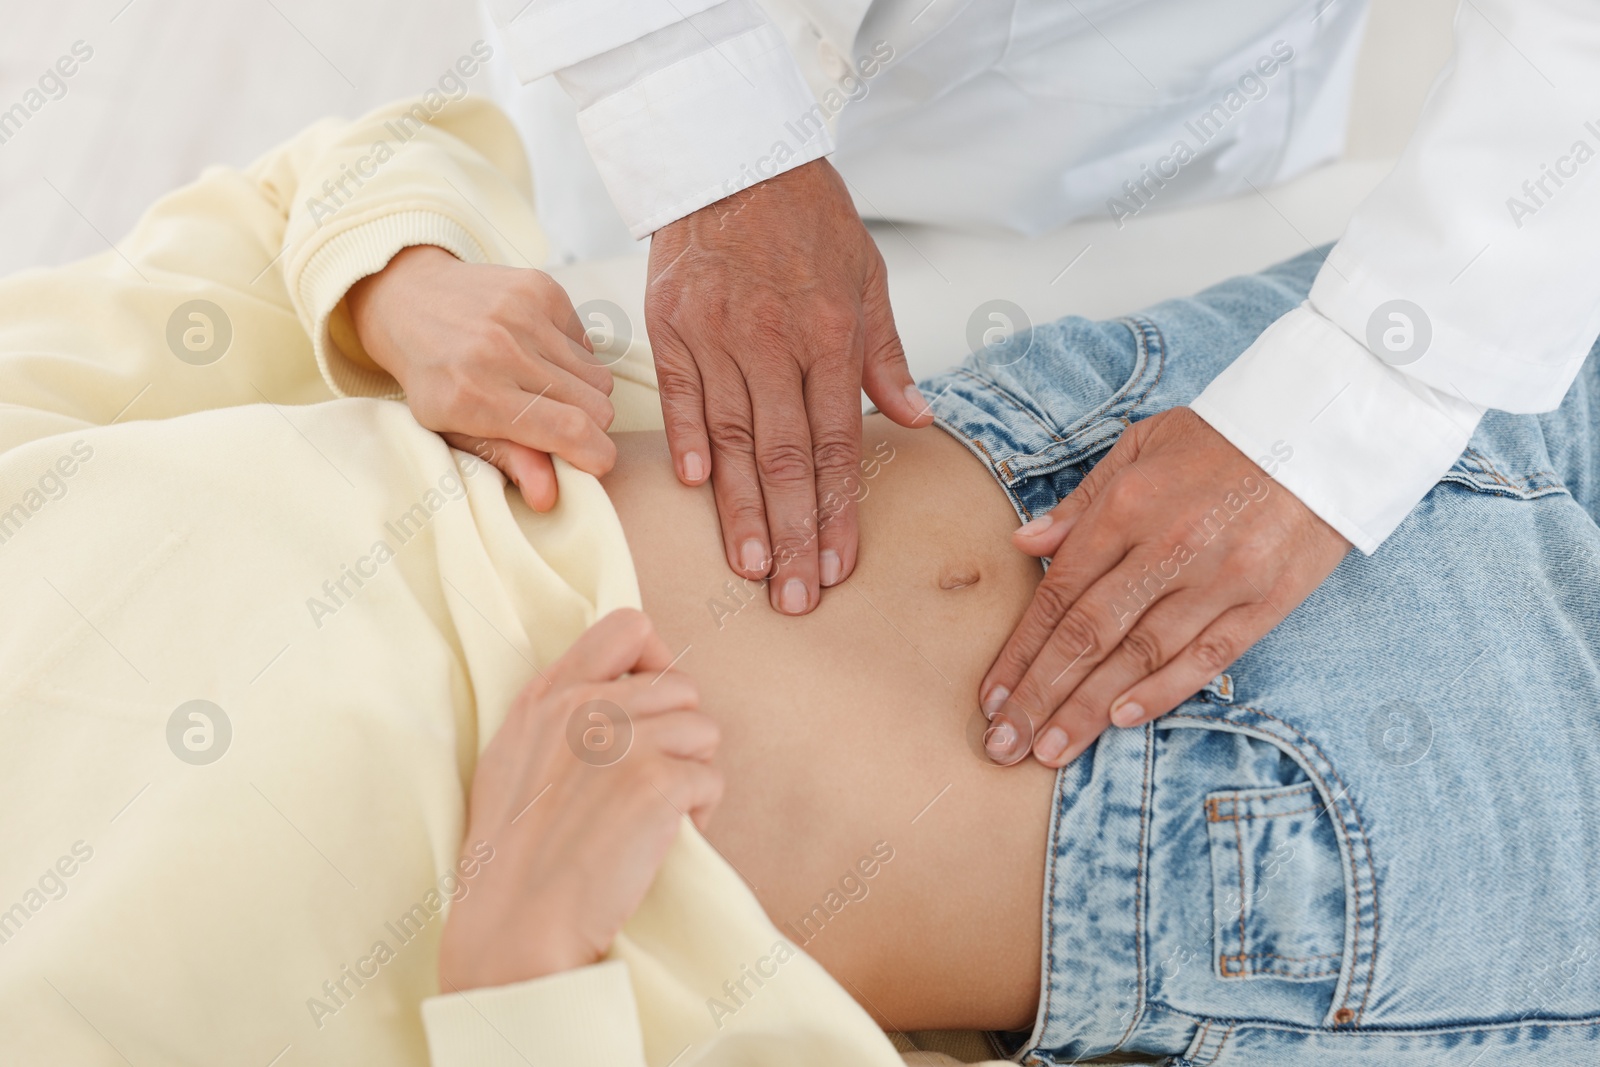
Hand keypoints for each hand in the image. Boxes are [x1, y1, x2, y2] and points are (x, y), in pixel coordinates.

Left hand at [347, 245, 616, 511]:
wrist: (408, 299)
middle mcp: (501, 349)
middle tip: (557, 422)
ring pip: (599, 376)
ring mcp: (523, 312)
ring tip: (544, 386)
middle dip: (587, 424)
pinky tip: (539, 353)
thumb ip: (507, 460)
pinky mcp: (541, 287)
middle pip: (596, 405)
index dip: (597, 455)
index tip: (597, 462)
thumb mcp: (454, 428)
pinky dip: (572, 356)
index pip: (569, 430)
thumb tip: (549, 497)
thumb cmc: (434, 376)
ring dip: (581, 391)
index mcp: (476, 395)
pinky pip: (589, 343)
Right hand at [436, 608, 721, 991]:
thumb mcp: (513, 754)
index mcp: (549, 694)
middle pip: (681, 685)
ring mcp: (621, 743)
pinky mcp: (655, 785)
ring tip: (656, 813)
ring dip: (692, 773)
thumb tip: (609, 683)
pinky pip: (713, 779)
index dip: (653, 662)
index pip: (629, 626)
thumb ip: (557, 709)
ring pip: (705, 730)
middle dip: (678, 733)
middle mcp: (584, 707)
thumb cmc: (512, 851)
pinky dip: (700, 813)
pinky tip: (663, 838)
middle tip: (651, 781)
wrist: (516, 923)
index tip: (649, 706)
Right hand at [646, 158, 930, 615]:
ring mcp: (715, 335)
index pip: (835, 444)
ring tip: (751, 570)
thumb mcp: (868, 277)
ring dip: (740, 512)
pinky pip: (681, 396)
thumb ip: (886, 356)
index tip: (839, 566)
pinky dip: (690, 445)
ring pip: (730, 440)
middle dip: (792, 535)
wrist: (732, 154)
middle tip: (796, 599)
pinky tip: (699, 493)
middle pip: (782, 457)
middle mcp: (771, 341)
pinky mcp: (670, 325)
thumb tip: (916, 421)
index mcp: (828, 334)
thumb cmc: (807, 218)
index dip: (837, 511)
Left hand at [980, 408, 1349, 767]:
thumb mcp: (1141, 446)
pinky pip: (1205, 658)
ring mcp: (1219, 578)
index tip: (991, 695)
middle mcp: (1168, 547)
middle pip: (1089, 635)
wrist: (1327, 429)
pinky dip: (1161, 693)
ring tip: (1051, 751)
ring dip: (1089, 710)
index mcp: (1128, 506)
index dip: (1021, 651)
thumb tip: (1025, 543)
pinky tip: (1121, 721)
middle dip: (1041, 696)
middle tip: (1005, 743)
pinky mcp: (1265, 601)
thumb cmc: (1223, 438)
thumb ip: (1082, 502)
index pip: (1059, 593)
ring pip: (1140, 657)